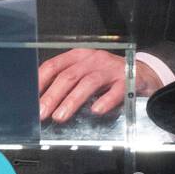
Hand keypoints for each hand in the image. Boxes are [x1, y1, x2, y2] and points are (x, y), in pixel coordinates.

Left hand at [36, 49, 165, 123]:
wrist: (143, 73)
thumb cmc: (109, 76)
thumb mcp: (86, 73)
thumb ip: (68, 83)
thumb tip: (43, 102)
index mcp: (79, 57)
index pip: (54, 65)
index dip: (41, 81)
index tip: (31, 98)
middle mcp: (93, 60)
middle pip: (68, 76)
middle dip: (53, 95)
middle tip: (42, 112)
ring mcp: (110, 69)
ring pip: (88, 83)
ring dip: (72, 100)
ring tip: (60, 116)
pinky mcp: (128, 81)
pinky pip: (115, 91)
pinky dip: (105, 101)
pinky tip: (96, 111)